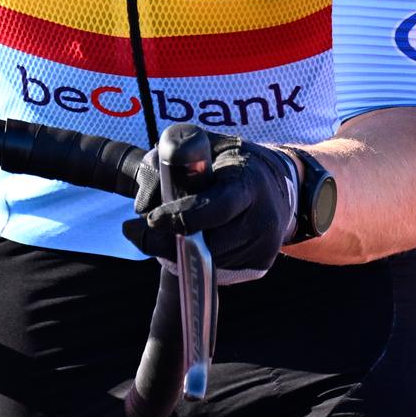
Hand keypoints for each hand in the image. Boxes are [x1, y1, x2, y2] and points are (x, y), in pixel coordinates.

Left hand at [120, 133, 298, 283]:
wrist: (275, 182)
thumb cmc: (227, 161)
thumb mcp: (201, 147)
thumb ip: (168, 165)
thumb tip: (142, 206)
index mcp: (249, 183)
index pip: (217, 208)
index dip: (182, 217)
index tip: (152, 220)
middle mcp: (263, 218)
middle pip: (210, 243)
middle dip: (170, 242)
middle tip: (140, 234)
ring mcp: (266, 245)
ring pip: (210, 261)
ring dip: (181, 252)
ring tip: (168, 232)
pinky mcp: (261, 263)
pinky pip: (219, 270)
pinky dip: (198, 259)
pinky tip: (192, 241)